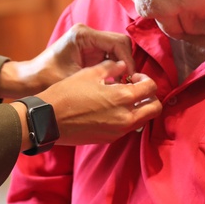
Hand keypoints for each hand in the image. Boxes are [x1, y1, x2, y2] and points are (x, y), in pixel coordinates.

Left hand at [0, 24, 134, 99]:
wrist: (29, 79)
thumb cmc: (45, 79)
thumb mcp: (74, 79)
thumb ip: (101, 78)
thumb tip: (126, 85)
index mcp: (83, 35)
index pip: (118, 42)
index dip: (129, 61)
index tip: (131, 79)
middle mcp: (88, 34)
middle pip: (120, 44)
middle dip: (127, 64)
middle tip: (128, 84)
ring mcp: (89, 42)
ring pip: (117, 51)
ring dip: (121, 68)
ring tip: (120, 86)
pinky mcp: (89, 51)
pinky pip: (109, 58)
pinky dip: (114, 70)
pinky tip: (112, 84)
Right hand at [37, 60, 160, 145]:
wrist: (49, 119)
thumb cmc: (67, 93)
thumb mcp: (89, 73)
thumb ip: (111, 67)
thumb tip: (123, 65)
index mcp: (123, 98)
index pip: (151, 88)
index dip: (145, 78)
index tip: (133, 76)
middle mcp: (125, 117)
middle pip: (155, 108)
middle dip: (150, 96)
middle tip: (135, 88)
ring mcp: (118, 130)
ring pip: (143, 120)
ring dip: (139, 108)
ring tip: (122, 99)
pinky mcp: (109, 138)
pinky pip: (128, 127)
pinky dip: (127, 117)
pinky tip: (110, 109)